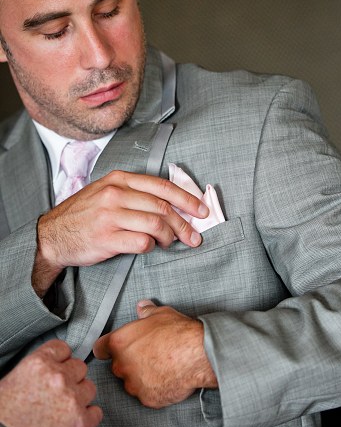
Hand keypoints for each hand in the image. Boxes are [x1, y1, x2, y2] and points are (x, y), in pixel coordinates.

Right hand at [0, 340, 101, 426]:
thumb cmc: (1, 422)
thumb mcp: (7, 385)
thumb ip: (32, 373)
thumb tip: (44, 371)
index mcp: (38, 365)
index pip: (62, 349)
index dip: (60, 360)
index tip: (57, 369)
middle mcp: (59, 378)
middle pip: (79, 367)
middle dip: (70, 379)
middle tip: (57, 395)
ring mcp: (73, 400)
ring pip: (89, 388)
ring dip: (79, 398)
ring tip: (61, 412)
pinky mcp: (83, 422)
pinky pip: (96, 412)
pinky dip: (86, 418)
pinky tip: (70, 425)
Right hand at [33, 170, 209, 294]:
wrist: (52, 236)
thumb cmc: (85, 214)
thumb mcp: (108, 192)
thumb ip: (137, 193)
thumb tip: (175, 204)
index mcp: (119, 180)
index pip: (163, 187)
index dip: (187, 199)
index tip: (202, 210)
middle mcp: (115, 195)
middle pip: (163, 208)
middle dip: (185, 224)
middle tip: (194, 236)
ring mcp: (110, 216)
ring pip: (156, 224)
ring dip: (170, 237)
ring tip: (169, 243)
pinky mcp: (106, 238)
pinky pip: (142, 242)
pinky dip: (151, 246)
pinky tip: (148, 247)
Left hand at [93, 300, 217, 408]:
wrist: (198, 354)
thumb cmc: (180, 333)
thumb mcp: (162, 314)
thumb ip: (147, 312)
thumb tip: (142, 306)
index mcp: (120, 342)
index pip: (100, 349)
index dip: (108, 349)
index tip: (115, 350)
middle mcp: (122, 365)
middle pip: (118, 366)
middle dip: (131, 363)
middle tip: (151, 356)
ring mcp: (134, 385)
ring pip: (133, 383)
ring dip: (143, 378)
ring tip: (163, 368)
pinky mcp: (147, 398)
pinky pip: (148, 395)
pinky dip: (157, 389)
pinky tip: (170, 378)